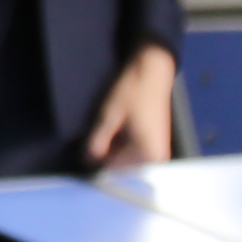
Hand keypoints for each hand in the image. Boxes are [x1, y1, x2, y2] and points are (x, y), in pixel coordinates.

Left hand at [83, 44, 182, 169]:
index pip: (115, 170)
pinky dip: (120, 144)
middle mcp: (157, 158)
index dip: (97, 162)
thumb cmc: (134, 92)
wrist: (153, 72)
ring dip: (112, 149)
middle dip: (105, 155)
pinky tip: (114, 130)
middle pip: (122, 166)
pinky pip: (133, 151)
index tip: (84, 155)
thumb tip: (87, 160)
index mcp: (149, 154)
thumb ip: (98, 141)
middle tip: (95, 139)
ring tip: (106, 131)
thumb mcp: (110, 116)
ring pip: (126, 159)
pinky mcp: (155, 143)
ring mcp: (157, 151)